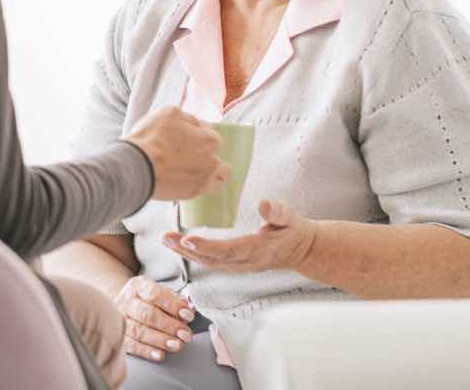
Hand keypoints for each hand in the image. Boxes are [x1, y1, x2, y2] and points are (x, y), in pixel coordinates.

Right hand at [113, 276, 196, 362]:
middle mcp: (127, 301)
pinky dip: (147, 351)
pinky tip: (160, 354)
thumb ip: (177, 300)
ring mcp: (120, 319)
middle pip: (147, 314)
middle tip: (185, 334)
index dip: (173, 305)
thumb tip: (190, 307)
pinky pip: (131, 346)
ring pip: (139, 331)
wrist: (126, 305)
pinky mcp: (118, 336)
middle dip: (169, 326)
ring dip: (160, 340)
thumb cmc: (149, 300)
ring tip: (176, 345)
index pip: (155, 294)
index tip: (188, 315)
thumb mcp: (162, 293)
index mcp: (138, 286)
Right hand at [122, 106, 229, 199]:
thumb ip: (190, 118)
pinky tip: (185, 180)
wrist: (136, 167)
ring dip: (210, 175)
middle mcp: (212, 162)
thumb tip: (196, 124)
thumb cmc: (151, 139)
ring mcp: (203, 180)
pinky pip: (202, 191)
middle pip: (219, 160)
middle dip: (209, 157)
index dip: (199, 136)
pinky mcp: (190, 194)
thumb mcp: (171, 113)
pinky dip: (197, 186)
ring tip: (195, 171)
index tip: (188, 138)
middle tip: (192, 155)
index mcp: (210, 140)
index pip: (213, 136)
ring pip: (218, 180)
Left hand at [162, 199, 317, 273]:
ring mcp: (240, 265)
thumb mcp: (291, 218)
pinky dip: (194, 254)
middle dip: (186, 250)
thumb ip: (278, 212)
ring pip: (208, 263)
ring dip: (186, 253)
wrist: (302, 250)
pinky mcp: (236, 264)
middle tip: (167, 238)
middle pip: (210, 260)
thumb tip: (264, 204)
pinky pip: (212, 262)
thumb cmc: (294, 231)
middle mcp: (244, 262)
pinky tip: (182, 246)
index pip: (226, 251)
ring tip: (168, 241)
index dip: (205, 247)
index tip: (187, 239)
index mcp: (256, 250)